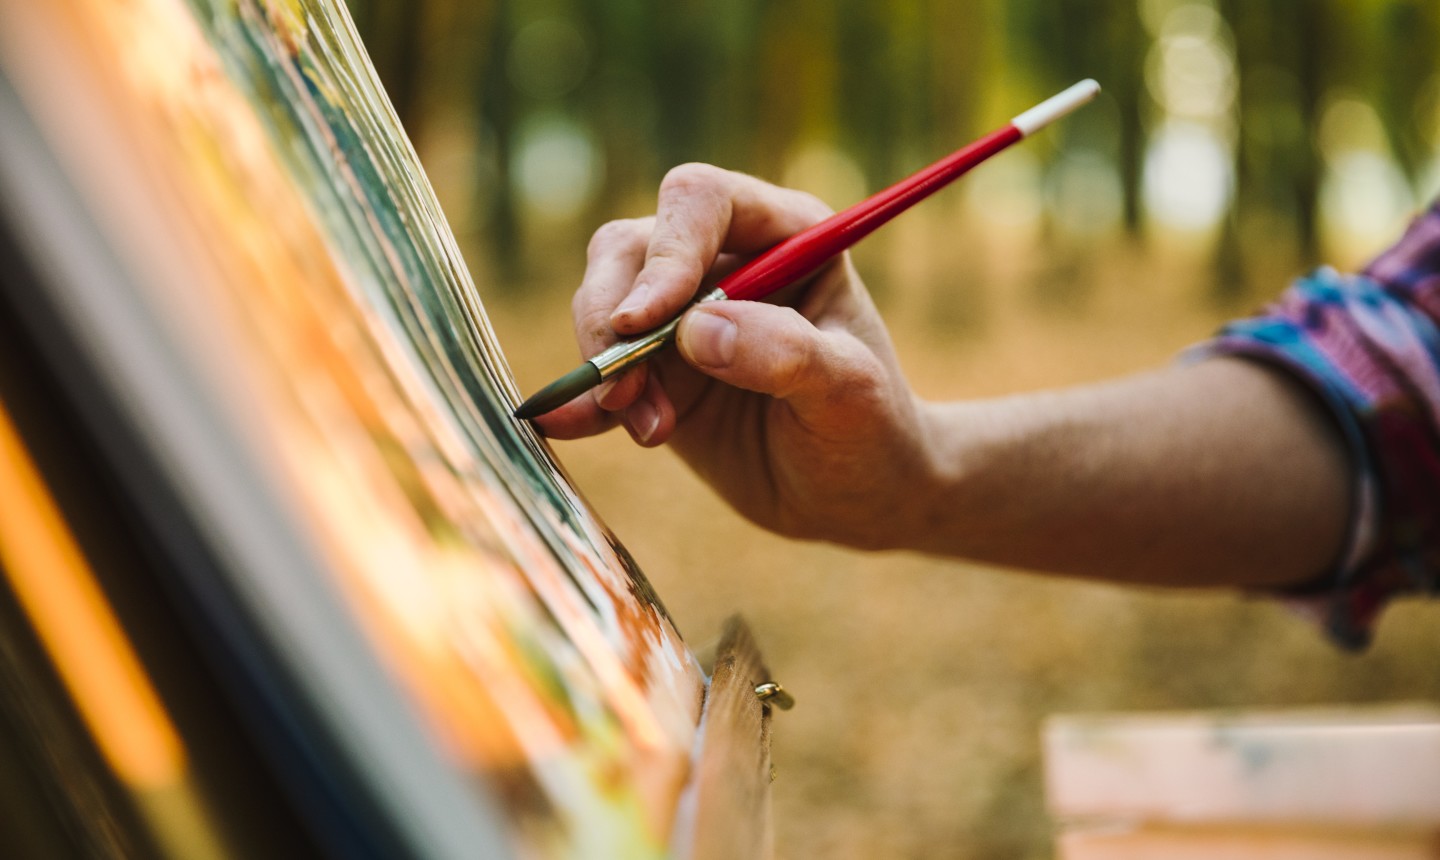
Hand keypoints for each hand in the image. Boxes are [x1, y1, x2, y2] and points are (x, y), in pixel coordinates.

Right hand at [534, 164, 941, 548]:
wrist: (856, 494)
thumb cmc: (871, 429)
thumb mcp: (851, 392)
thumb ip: (786, 353)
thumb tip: (696, 330)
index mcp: (785, 233)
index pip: (703, 202)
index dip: (666, 252)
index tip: (645, 322)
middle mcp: (725, 259)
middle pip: (631, 247)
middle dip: (613, 316)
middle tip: (627, 392)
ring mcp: (681, 313)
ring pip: (603, 302)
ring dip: (605, 367)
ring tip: (649, 430)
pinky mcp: (653, 369)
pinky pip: (597, 370)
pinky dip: (580, 400)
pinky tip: (574, 426)